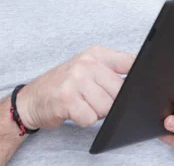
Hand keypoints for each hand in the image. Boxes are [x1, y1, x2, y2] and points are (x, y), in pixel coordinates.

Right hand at [14, 45, 134, 129]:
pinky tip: (74, 111)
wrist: (31, 99)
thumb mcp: (88, 68)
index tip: (137, 87)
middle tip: (94, 99)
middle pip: (120, 91)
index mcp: (96, 54)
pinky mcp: (67, 98)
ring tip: (83, 104)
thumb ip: (112, 71)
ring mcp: (76, 79)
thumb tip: (141, 82)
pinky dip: (85, 120)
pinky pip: (90, 118)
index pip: (131, 63)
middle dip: (112, 102)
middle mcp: (86, 63)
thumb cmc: (65, 85)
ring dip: (97, 112)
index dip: (138, 79)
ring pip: (107, 107)